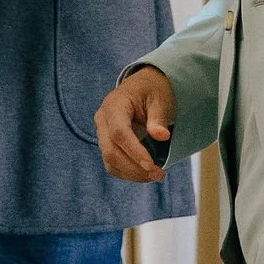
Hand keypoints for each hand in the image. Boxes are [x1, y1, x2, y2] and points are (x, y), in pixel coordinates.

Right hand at [95, 67, 176, 182]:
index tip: (151, 166)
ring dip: (132, 173)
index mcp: (114, 105)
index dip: (134, 151)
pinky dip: (128, 172)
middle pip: (111, 150)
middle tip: (159, 174)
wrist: (142, 87)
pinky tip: (145, 173)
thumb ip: (158, 118)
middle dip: (135, 167)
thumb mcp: (159, 99)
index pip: (119, 132)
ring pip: (109, 161)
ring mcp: (102, 133)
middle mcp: (103, 120)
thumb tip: (162, 136)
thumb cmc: (152, 91)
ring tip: (156, 175)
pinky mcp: (106, 144)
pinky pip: (112, 164)